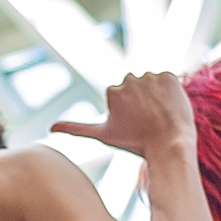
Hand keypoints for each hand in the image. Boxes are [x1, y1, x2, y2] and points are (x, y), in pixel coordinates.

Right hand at [52, 72, 195, 156]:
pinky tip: (170, 108)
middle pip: (136, 89)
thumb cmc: (134, 142)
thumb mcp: (103, 135)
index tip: (135, 126)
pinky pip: (168, 82)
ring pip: (152, 85)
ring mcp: (151, 76)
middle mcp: (129, 78)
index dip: (130, 113)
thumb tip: (50, 128)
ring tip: (160, 116)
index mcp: (113, 91)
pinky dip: (170, 93)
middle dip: (142, 102)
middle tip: (148, 122)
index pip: (122, 98)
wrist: (169, 144)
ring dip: (156, 97)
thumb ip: (76, 129)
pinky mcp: (170, 76)